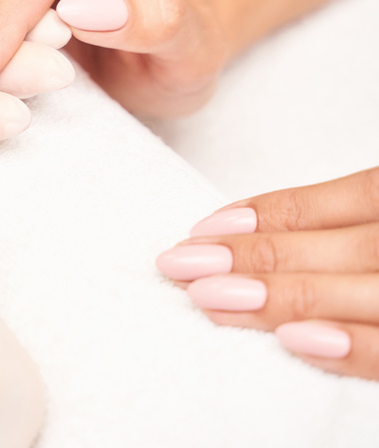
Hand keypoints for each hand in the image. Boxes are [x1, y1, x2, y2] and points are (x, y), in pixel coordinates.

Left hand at [156, 167, 378, 379]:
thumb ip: (344, 226)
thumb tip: (243, 231)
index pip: (356, 196)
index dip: (279, 212)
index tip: (204, 227)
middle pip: (350, 248)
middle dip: (261, 256)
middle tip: (182, 264)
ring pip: (367, 294)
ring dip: (284, 296)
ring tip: (209, 299)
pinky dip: (350, 346)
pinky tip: (289, 341)